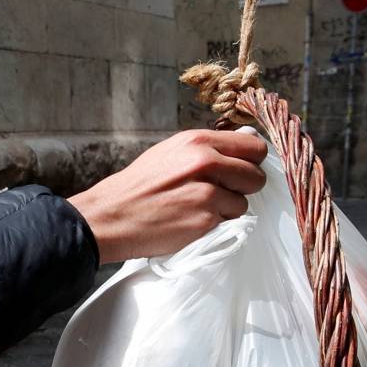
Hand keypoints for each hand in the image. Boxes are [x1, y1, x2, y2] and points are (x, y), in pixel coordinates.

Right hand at [67, 129, 267, 263]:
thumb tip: (242, 145)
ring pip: (243, 202)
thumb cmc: (139, 187)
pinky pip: (229, 223)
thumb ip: (206, 150)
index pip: (252, 146)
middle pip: (255, 175)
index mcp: (197, 141)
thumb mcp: (170, 153)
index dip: (251, 161)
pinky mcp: (205, 220)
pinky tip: (192, 222)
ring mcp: (207, 192)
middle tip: (222, 193)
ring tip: (199, 209)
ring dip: (228, 209)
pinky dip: (216, 225)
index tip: (243, 170)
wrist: (111, 216)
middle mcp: (205, 162)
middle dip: (244, 187)